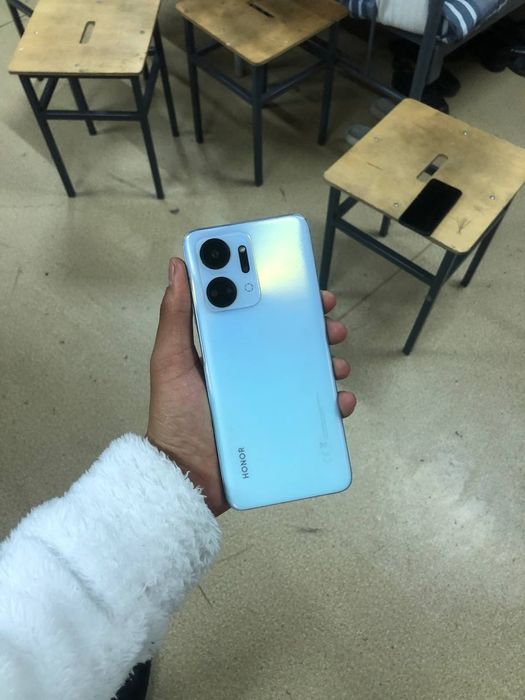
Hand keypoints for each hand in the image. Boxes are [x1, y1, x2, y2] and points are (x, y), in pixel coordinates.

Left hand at [146, 257, 355, 516]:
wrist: (188, 477)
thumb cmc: (176, 419)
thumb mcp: (170, 362)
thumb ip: (175, 317)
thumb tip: (177, 267)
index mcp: (227, 349)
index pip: (258, 313)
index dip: (282, 296)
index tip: (301, 282)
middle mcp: (251, 369)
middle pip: (290, 338)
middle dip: (314, 325)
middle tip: (328, 320)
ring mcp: (269, 397)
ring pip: (308, 370)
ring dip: (328, 361)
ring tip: (335, 363)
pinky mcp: (282, 424)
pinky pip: (315, 410)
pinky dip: (334, 402)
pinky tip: (340, 399)